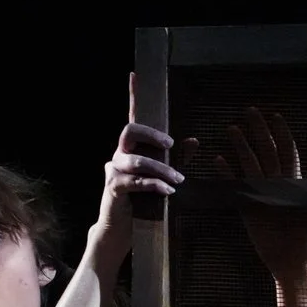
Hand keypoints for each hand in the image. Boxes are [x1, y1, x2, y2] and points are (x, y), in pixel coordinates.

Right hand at [87, 74, 183, 276]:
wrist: (120, 231)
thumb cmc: (141, 202)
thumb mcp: (161, 178)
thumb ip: (176, 160)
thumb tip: (194, 141)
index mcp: (130, 149)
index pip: (132, 118)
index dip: (133, 96)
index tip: (135, 75)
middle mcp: (118, 155)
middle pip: (129, 132)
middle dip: (152, 136)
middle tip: (171, 145)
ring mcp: (113, 171)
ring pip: (136, 160)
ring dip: (161, 169)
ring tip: (178, 181)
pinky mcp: (113, 188)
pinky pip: (135, 181)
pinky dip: (154, 185)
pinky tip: (168, 192)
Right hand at [216, 106, 306, 284]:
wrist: (293, 261)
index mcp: (296, 182)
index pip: (288, 151)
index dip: (282, 134)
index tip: (275, 116)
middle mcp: (278, 184)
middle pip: (267, 151)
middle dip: (259, 131)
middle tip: (250, 111)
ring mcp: (262, 193)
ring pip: (251, 163)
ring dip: (242, 146)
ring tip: (232, 129)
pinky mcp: (249, 207)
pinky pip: (237, 185)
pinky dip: (228, 173)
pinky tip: (220, 160)